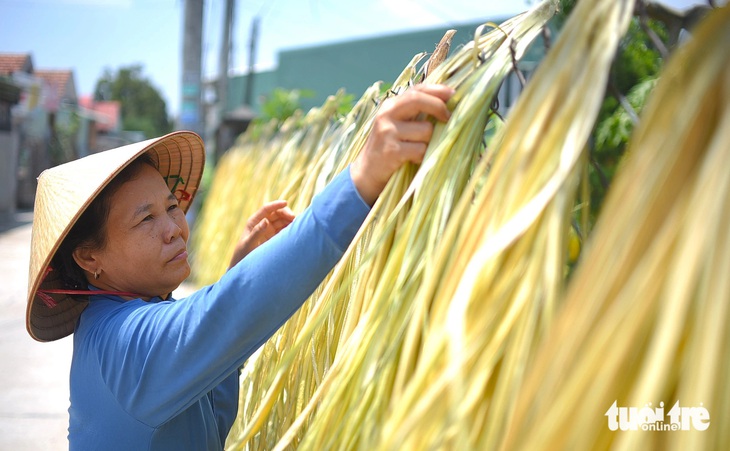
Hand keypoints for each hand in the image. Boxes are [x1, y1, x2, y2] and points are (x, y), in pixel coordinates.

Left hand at [228, 200, 295, 268]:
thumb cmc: (243, 254)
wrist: (244, 265)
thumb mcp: (249, 243)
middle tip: (294, 218)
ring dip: (290, 221)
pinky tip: (295, 231)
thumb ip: (257, 232)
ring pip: (282, 221)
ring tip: (297, 224)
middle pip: (277, 213)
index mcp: (254, 221)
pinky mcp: (275, 237)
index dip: (276, 205)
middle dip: (286, 213)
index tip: (285, 203)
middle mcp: (263, 223)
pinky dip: (290, 229)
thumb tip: (266, 221)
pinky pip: (284, 230)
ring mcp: (269, 230)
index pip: (266, 209)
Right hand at [350, 84, 453, 204]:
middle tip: (448, 117)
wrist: (366, 172)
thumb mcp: (397, 124)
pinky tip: (413, 159)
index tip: (453, 94)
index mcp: (390, 106)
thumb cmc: (388, 147)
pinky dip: (421, 156)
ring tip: (418, 149)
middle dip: (438, 107)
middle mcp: (387, 114)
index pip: (416, 90)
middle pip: (418, 100)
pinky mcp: (392, 151)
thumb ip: (414, 113)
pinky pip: (420, 150)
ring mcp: (388, 132)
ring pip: (426, 130)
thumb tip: (446, 102)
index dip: (437, 90)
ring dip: (429, 142)